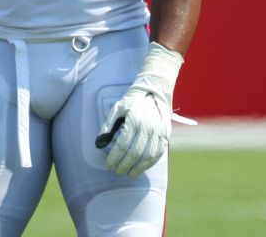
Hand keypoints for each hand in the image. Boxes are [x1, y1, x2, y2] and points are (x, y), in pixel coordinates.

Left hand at [99, 43, 182, 177]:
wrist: (154, 91)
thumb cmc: (132, 101)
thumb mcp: (116, 108)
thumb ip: (107, 126)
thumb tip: (99, 144)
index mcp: (133, 119)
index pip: (122, 144)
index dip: (114, 157)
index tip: (108, 164)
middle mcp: (148, 126)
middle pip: (135, 152)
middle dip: (124, 164)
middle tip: (117, 171)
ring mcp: (159, 131)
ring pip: (148, 155)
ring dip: (138, 167)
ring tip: (129, 173)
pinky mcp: (166, 134)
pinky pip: (159, 153)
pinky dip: (150, 163)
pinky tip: (141, 168)